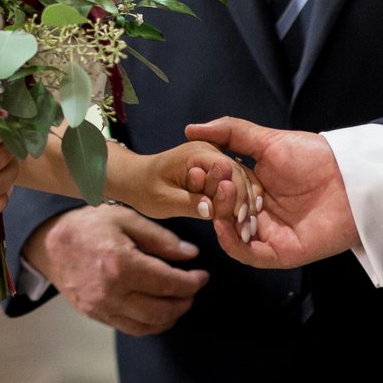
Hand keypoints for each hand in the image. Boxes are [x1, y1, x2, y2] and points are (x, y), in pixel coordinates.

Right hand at [26, 204, 208, 335]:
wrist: (51, 242)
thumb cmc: (88, 225)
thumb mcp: (126, 218)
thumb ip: (161, 238)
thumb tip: (191, 255)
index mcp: (121, 263)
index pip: (169, 282)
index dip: (192, 282)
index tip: (202, 276)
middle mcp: (112, 291)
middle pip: (162, 309)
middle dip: (184, 301)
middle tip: (193, 288)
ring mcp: (102, 307)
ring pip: (149, 325)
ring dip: (171, 316)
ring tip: (179, 300)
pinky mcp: (96, 315)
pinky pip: (132, 328)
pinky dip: (151, 324)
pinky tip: (159, 310)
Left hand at [111, 138, 252, 223]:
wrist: (136, 179)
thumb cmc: (145, 188)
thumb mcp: (164, 200)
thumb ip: (189, 203)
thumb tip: (212, 209)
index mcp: (196, 153)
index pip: (227, 169)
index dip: (235, 194)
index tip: (238, 219)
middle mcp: (209, 151)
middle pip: (237, 175)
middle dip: (243, 202)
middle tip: (247, 231)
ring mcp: (213, 159)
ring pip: (239, 180)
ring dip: (244, 204)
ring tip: (246, 231)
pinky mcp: (214, 171)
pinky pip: (232, 184)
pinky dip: (238, 202)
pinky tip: (241, 223)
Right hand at [185, 117, 356, 269]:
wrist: (351, 178)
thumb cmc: (315, 157)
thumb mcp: (268, 140)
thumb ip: (231, 133)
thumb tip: (191, 129)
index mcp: (254, 186)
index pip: (220, 189)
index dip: (206, 182)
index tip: (194, 170)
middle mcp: (259, 211)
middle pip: (224, 212)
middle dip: (213, 200)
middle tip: (210, 185)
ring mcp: (270, 233)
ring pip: (233, 235)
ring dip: (221, 220)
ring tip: (221, 200)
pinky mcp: (282, 252)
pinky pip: (250, 255)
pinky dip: (234, 244)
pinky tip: (225, 225)